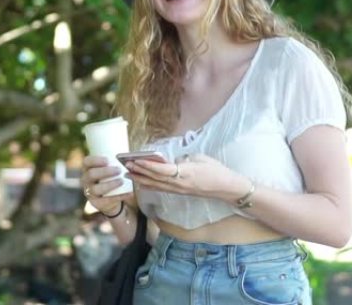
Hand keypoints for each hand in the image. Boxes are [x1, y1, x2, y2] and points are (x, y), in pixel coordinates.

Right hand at [81, 155, 131, 213]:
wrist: (110, 199)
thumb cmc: (110, 179)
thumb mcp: (110, 170)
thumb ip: (114, 164)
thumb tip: (128, 158)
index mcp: (87, 169)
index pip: (86, 162)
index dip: (96, 160)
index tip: (108, 160)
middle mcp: (86, 180)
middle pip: (91, 174)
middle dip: (105, 171)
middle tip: (119, 170)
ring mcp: (89, 193)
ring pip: (96, 189)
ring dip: (110, 184)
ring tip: (122, 181)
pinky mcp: (96, 203)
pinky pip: (107, 200)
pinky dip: (119, 196)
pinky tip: (130, 193)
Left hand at [126, 153, 248, 198]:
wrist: (226, 188)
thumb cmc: (216, 170)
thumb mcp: (200, 158)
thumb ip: (184, 159)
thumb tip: (173, 161)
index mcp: (184, 173)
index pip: (161, 170)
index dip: (147, 166)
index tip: (135, 160)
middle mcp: (179, 184)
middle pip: (154, 178)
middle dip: (139, 172)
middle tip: (125, 165)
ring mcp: (179, 190)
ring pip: (155, 185)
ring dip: (141, 179)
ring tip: (128, 174)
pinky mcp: (180, 192)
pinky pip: (162, 189)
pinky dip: (150, 186)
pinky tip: (141, 184)